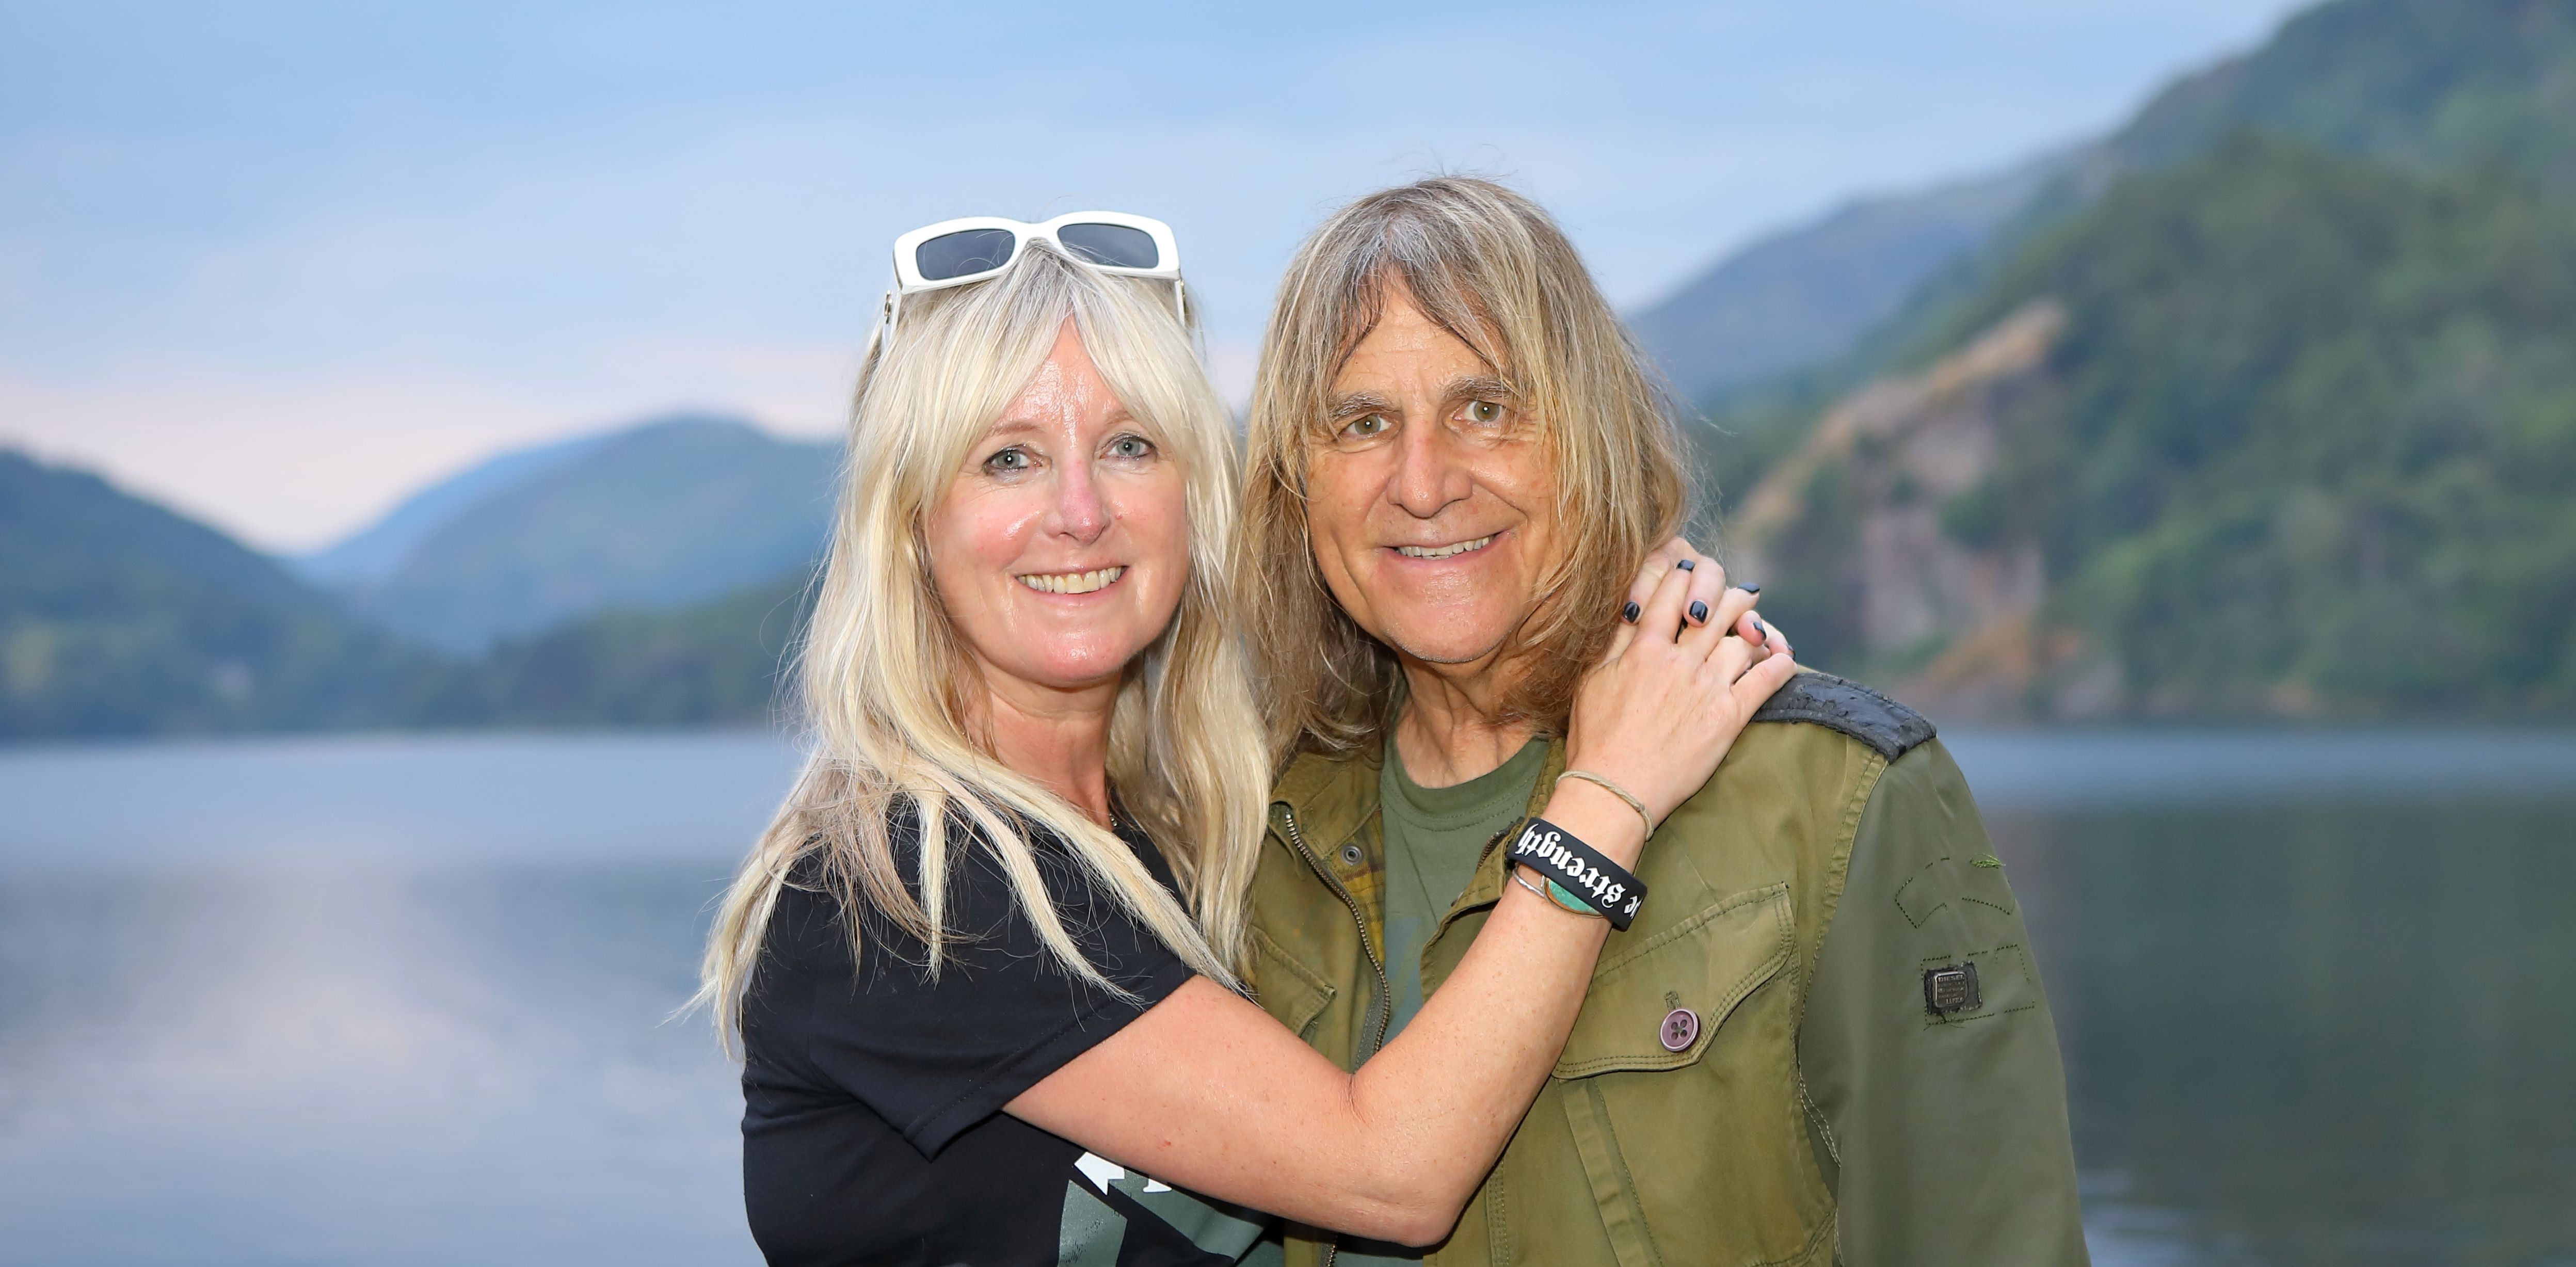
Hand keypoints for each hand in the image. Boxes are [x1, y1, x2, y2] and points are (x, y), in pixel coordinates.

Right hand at [1571, 545, 1799, 828]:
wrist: (1616, 790)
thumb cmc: (1596, 739)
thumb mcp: (1593, 681)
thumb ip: (1616, 641)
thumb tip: (1633, 608)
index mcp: (1643, 649)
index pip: (1672, 592)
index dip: (1685, 576)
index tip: (1693, 573)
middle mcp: (1679, 661)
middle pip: (1716, 607)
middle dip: (1729, 594)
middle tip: (1740, 593)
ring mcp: (1707, 687)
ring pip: (1744, 637)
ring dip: (1755, 625)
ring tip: (1757, 625)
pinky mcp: (1729, 717)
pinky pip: (1766, 678)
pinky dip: (1779, 662)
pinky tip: (1782, 655)